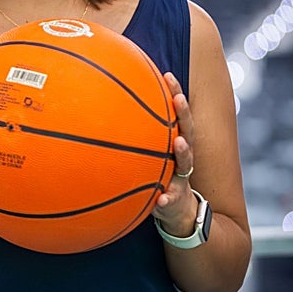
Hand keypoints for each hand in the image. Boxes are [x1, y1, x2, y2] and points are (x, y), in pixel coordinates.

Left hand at [151, 72, 197, 237]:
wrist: (177, 216)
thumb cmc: (158, 179)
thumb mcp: (149, 159)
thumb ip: (135, 139)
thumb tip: (104, 110)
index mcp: (175, 147)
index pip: (178, 117)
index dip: (175, 95)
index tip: (167, 75)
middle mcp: (182, 160)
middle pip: (188, 132)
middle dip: (184, 114)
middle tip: (178, 98)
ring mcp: (181, 181)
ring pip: (185, 164)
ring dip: (183, 152)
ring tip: (179, 142)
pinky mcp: (175, 203)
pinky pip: (171, 202)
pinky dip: (167, 200)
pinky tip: (162, 200)